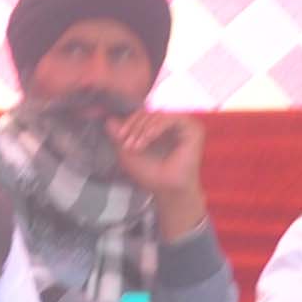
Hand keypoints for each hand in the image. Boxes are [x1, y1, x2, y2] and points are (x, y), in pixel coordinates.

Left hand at [111, 109, 209, 232]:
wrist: (166, 189)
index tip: (118, 136)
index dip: (129, 121)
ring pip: (158, 114)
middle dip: (134, 126)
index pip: (142, 114)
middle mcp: (174, 123)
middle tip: (126, 143)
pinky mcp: (193, 128)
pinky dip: (156, 127)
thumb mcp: (128, 152)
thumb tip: (108, 119)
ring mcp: (184, 124)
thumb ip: (118, 136)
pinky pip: (172, 118)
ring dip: (142, 129)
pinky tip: (148, 138)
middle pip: (149, 112)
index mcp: (160, 127)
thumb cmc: (150, 174)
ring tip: (136, 146)